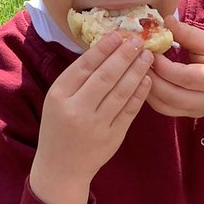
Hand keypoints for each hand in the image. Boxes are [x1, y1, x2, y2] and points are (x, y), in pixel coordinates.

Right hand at [29, 34, 153, 203]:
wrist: (62, 168)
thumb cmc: (58, 128)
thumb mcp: (57, 100)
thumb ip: (76, 79)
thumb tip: (104, 50)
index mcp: (60, 96)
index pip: (85, 66)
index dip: (104, 49)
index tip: (118, 34)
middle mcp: (78, 109)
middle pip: (106, 76)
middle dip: (124, 56)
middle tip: (138, 40)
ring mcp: (97, 125)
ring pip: (121, 92)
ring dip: (137, 71)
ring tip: (147, 56)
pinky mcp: (113, 137)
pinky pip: (130, 110)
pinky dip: (140, 94)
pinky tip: (147, 80)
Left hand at [147, 18, 203, 123]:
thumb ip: (189, 34)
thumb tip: (165, 20)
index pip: (182, 75)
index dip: (161, 64)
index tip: (149, 49)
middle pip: (170, 94)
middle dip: (149, 77)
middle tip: (137, 61)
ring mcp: (197, 111)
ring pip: (164, 106)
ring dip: (146, 88)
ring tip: (138, 70)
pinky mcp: (188, 116)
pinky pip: (164, 110)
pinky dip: (151, 97)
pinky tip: (145, 81)